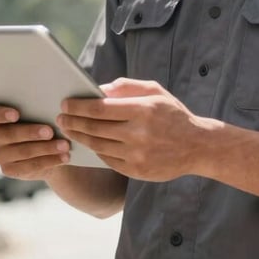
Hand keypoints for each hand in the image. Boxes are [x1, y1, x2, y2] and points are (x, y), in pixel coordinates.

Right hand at [0, 102, 70, 179]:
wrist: (43, 144)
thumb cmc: (38, 118)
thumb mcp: (35, 109)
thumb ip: (35, 104)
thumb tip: (51, 101)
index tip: (16, 114)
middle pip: (8, 134)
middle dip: (31, 132)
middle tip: (50, 131)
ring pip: (22, 151)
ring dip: (45, 148)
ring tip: (64, 146)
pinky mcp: (8, 169)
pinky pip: (29, 166)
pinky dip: (49, 161)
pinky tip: (63, 157)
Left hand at [57, 78, 217, 180]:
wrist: (198, 146)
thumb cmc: (173, 114)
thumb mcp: (155, 92)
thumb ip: (126, 87)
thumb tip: (98, 90)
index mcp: (143, 110)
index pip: (100, 108)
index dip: (78, 106)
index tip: (65, 103)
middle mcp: (139, 134)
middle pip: (94, 128)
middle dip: (73, 121)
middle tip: (60, 117)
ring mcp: (137, 155)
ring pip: (98, 145)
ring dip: (80, 136)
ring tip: (69, 129)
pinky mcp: (137, 171)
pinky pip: (108, 159)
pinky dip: (95, 150)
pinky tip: (89, 142)